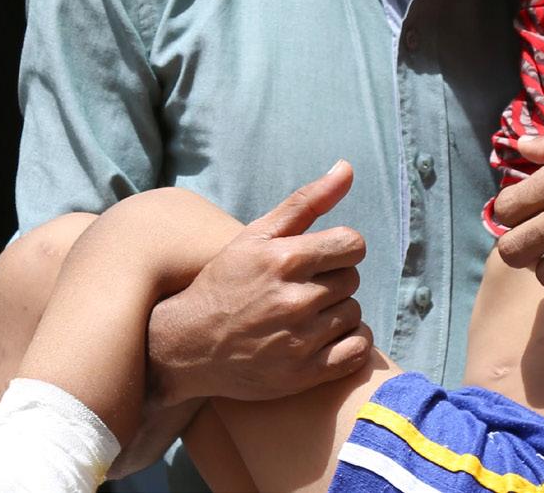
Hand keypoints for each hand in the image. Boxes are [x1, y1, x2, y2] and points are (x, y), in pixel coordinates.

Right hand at [147, 163, 371, 403]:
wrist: (185, 346)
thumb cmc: (225, 282)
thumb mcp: (258, 235)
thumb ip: (307, 200)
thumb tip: (348, 168)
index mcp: (285, 259)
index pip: (353, 245)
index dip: (341, 249)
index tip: (322, 258)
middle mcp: (294, 300)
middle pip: (352, 280)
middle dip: (333, 280)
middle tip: (304, 288)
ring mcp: (298, 341)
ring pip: (354, 314)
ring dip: (337, 312)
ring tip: (306, 315)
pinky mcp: (301, 375)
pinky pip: (357, 352)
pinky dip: (351, 343)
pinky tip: (327, 338)